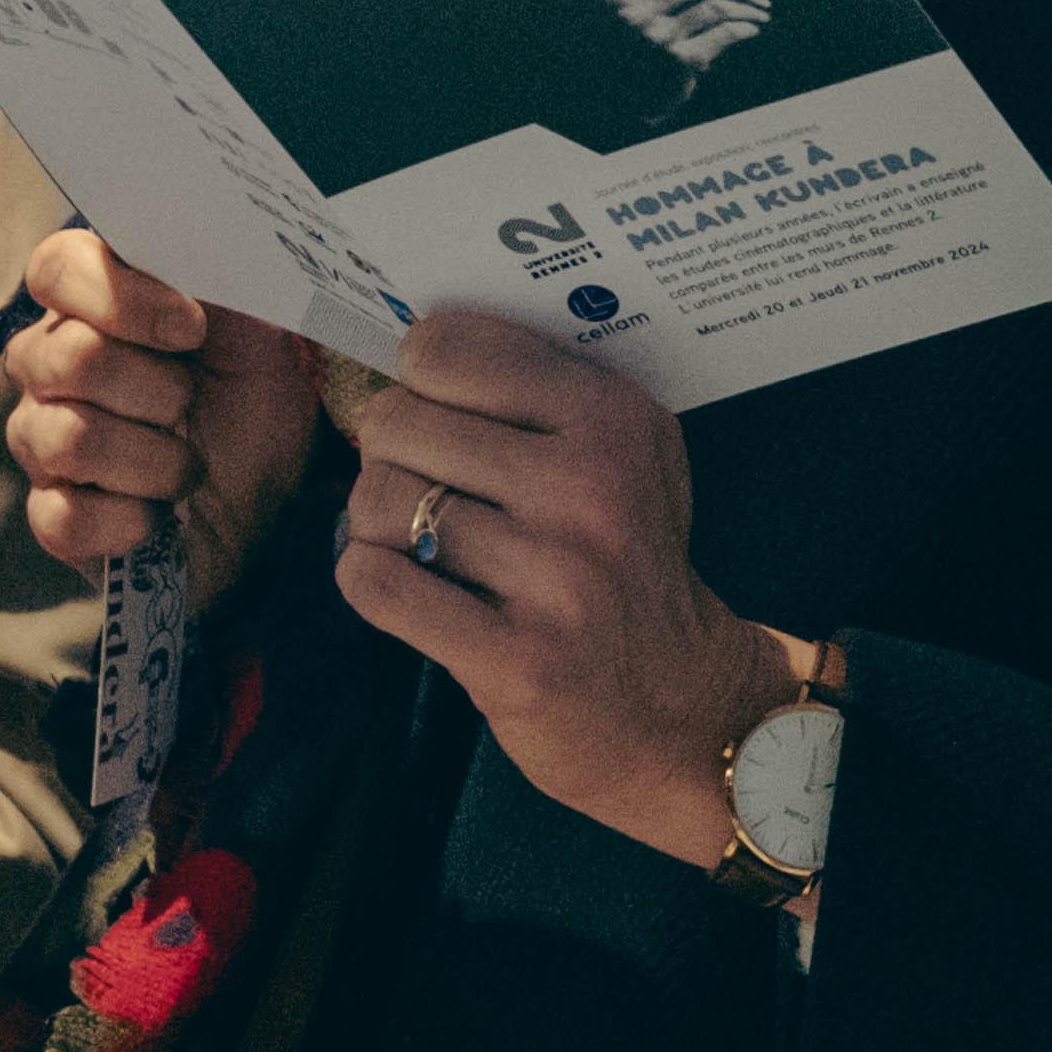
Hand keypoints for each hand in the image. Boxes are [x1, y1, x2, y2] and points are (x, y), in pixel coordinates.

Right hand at [2, 225, 325, 603]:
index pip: (57, 267)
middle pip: (65, 355)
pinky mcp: (54, 517)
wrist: (272, 502)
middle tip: (193, 401)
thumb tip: (198, 233)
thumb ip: (221, 279)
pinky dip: (128, 520)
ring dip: (153, 459)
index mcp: (93, 304)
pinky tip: (159, 515)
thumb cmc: (251, 402)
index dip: (121, 296)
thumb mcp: (256, 334)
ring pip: (66, 438)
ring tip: (189, 467)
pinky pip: (61, 517)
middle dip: (154, 387)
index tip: (191, 327)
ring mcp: (42, 440)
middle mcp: (50, 365)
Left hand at [337, 308, 811, 868]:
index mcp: (614, 419)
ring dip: (375, 520)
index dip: (415, 375)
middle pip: (400, 422)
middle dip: (389, 451)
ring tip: (415, 538)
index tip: (430, 404)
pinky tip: (403, 583)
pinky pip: (376, 582)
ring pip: (380, 500)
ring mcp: (555, 578)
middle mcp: (590, 490)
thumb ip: (534, 390)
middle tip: (419, 482)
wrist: (685, 709)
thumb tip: (405, 342)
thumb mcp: (622, 455)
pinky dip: (366, 576)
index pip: (449, 350)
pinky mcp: (515, 660)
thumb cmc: (626, 566)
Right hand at [599, 0, 773, 73]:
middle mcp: (637, 15)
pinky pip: (721, 34)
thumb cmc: (608, 67)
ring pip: (714, 8)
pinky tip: (752, 29)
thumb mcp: (601, 20)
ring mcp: (658, 37)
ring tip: (761, 12)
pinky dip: (742, 29)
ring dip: (745, 8)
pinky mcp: (678, 60)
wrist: (610, 114)